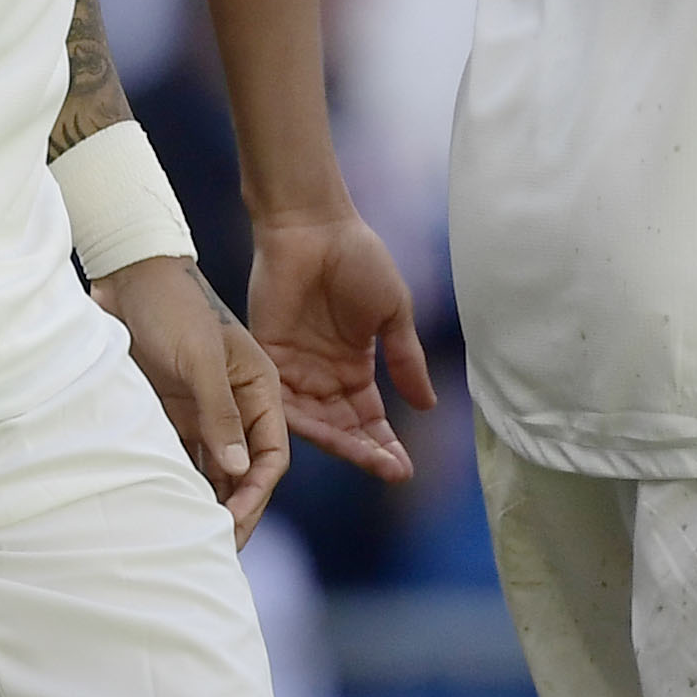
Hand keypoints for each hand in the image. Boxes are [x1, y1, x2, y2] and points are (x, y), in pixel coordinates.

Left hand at [103, 255, 289, 537]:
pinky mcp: (170, 413)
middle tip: (215, 547)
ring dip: (207, 502)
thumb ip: (219, 412)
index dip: (257, 492)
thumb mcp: (200, 357)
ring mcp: (203, 411)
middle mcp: (237, 405)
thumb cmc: (172, 306)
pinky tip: (166, 509)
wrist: (126, 276)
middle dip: (236, 509)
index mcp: (261, 388)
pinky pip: (180, 459)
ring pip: (213, 470)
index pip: (271, 453)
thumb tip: (238, 470)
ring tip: (189, 539)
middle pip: (245, 471)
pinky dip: (179, 484)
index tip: (234, 521)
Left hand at [247, 209, 433, 481]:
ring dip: (340, 442)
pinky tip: (324, 437)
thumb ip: (406, 360)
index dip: (385, 445)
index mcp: (353, 367)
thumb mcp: (392, 313)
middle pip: (343, 428)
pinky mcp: (267, 357)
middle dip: (366, 451)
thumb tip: (429, 406)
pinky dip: (300, 421)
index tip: (405, 468)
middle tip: (390, 471)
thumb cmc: (357, 258)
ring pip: (315, 422)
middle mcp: (322, 376)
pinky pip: (281, 399)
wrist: (313, 225)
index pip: (368, 419)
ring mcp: (294, 369)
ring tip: (366, 459)